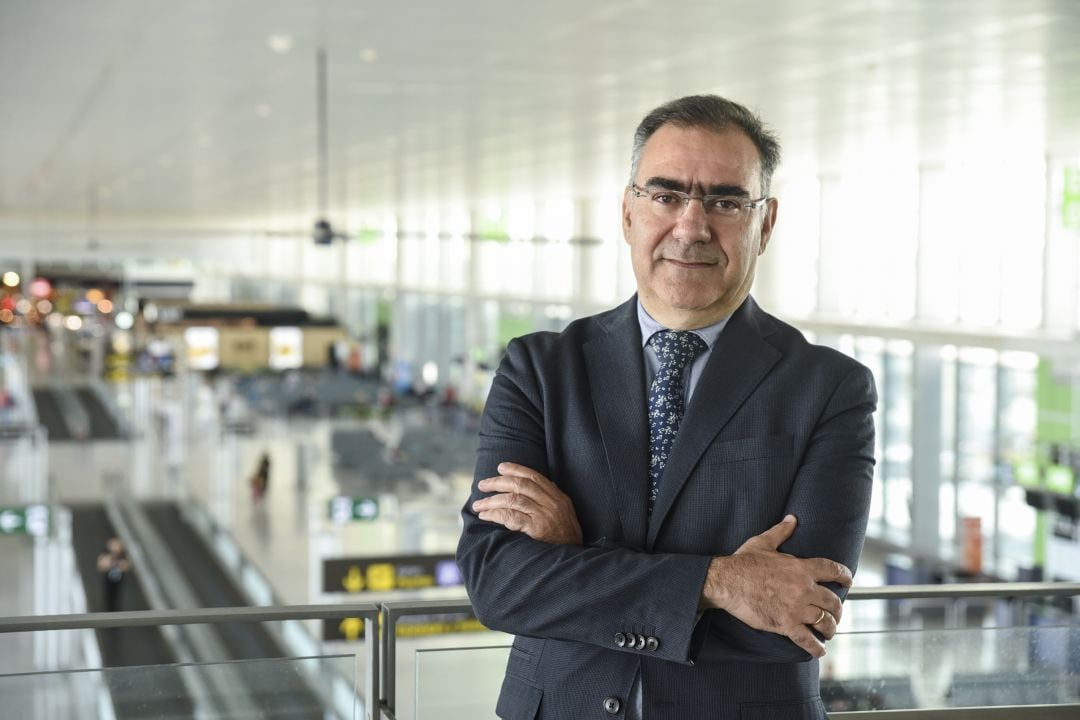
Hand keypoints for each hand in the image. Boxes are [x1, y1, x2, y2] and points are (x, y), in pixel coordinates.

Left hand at [471, 462, 582, 544]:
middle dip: (498, 482)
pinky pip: (511, 517)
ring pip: (513, 499)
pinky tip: (485, 516)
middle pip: (520, 485)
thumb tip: (535, 484)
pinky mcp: (536, 529)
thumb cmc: (566, 536)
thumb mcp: (564, 512)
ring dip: (492, 500)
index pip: (534, 477)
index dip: (516, 469)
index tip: (500, 467)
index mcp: (558, 497)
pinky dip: (495, 515)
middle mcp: (551, 503)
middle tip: (482, 484)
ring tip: (478, 504)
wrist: (574, 558)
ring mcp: (544, 516)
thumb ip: (551, 498)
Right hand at [700, 514, 851, 657]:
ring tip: (829, 630)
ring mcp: (796, 608)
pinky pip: (807, 639)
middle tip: (836, 613)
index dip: (844, 576)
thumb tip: (792, 518)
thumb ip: (781, 531)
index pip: (832, 570)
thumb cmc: (744, 562)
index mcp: (801, 568)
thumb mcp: (764, 542)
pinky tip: (820, 649)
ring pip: (825, 621)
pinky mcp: (785, 624)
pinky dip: (816, 647)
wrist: (727, 582)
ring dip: (830, 627)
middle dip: (838, 609)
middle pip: (833, 601)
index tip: (848, 581)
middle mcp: (804, 589)